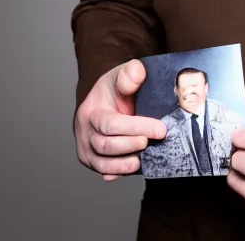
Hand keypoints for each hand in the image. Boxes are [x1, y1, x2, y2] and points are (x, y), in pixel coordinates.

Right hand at [74, 59, 166, 181]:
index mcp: (90, 111)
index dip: (136, 127)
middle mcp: (84, 132)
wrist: (104, 101)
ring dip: (125, 164)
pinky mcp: (93, 161)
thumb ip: (130, 73)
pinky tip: (132, 168)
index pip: (111, 124)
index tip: (160, 129)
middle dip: (131, 145)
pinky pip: (104, 171)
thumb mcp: (120, 75)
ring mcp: (86, 149)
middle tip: (155, 140)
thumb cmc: (115, 89)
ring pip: (102, 163)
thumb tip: (138, 73)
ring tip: (144, 159)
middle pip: (105, 146)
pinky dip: (118, 172)